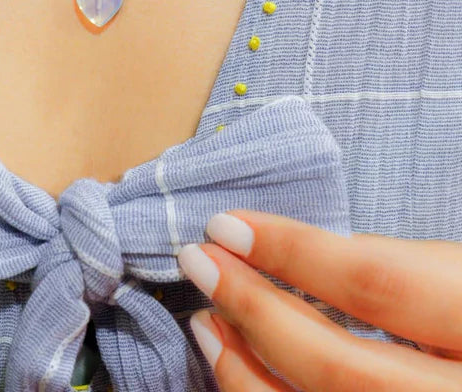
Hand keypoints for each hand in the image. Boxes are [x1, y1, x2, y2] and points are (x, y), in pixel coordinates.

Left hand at [177, 210, 461, 390]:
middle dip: (254, 309)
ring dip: (244, 373)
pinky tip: (239, 373)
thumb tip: (294, 258)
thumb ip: (400, 270)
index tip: (225, 224)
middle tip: (199, 263)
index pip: (375, 283)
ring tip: (206, 322)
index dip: (291, 250)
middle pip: (339, 369)